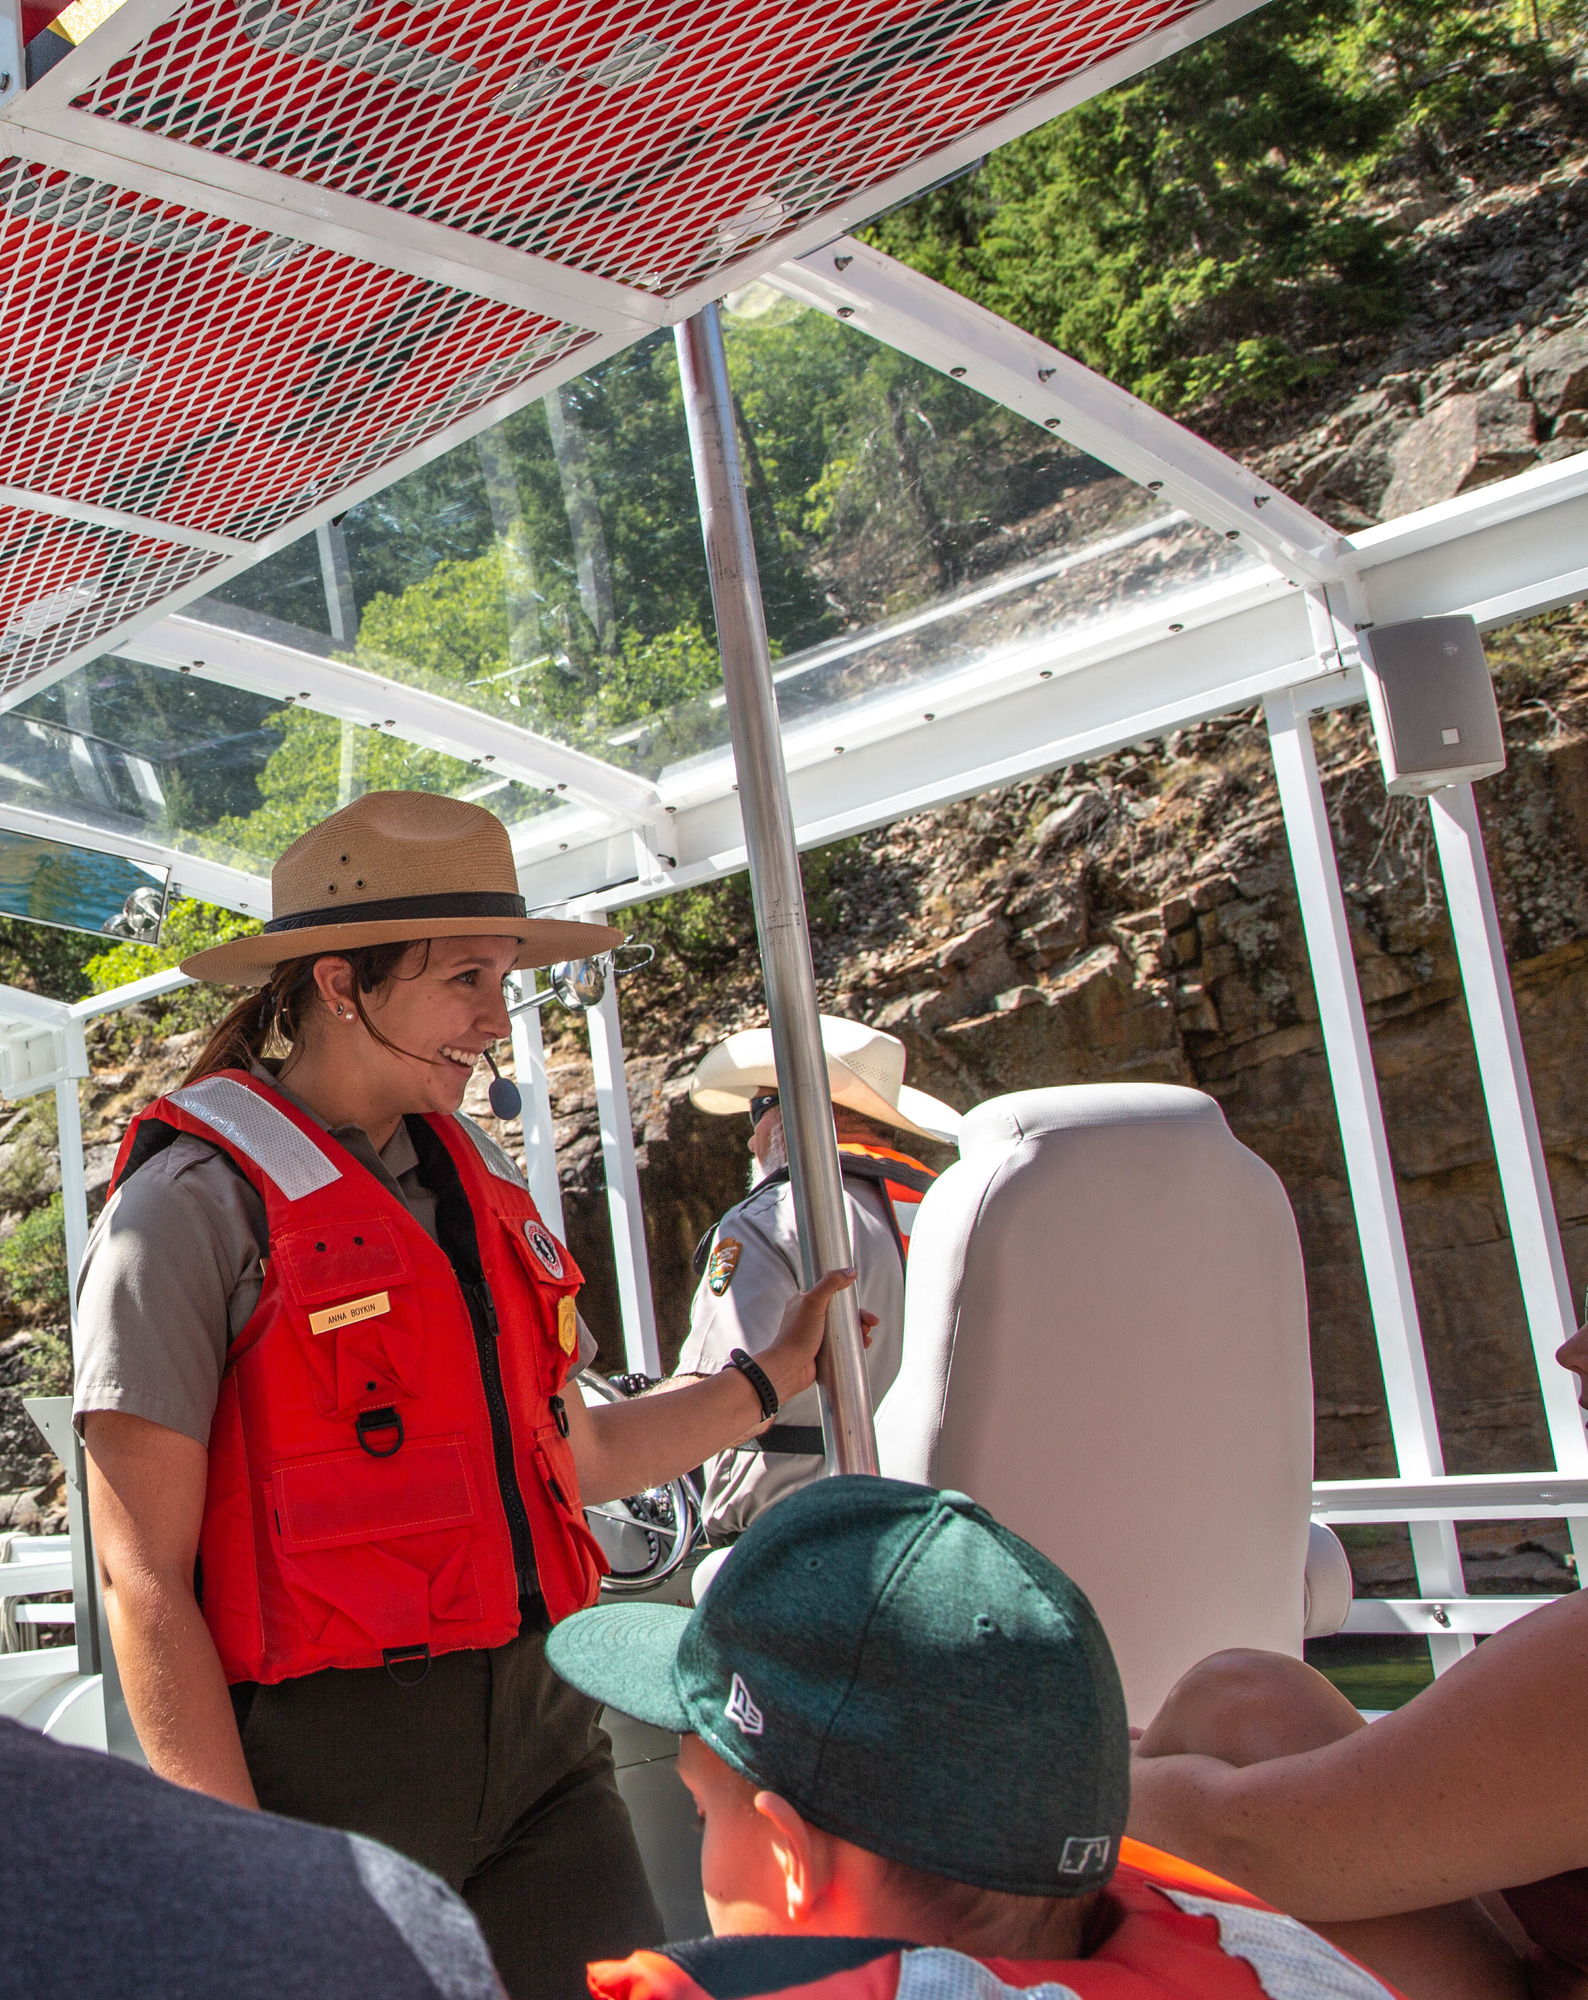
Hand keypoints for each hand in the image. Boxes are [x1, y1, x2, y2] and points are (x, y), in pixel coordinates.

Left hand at [758, 1268, 859, 1411]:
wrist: (789, 1369)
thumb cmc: (797, 1335)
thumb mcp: (813, 1302)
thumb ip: (831, 1283)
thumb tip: (851, 1271)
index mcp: (805, 1302)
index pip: (832, 1294)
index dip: (849, 1298)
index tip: (861, 1304)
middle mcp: (810, 1317)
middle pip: (842, 1313)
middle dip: (859, 1317)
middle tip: (871, 1323)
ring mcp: (817, 1335)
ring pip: (844, 1329)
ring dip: (860, 1330)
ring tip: (867, 1337)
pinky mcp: (822, 1351)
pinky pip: (843, 1344)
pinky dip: (855, 1344)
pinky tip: (863, 1345)